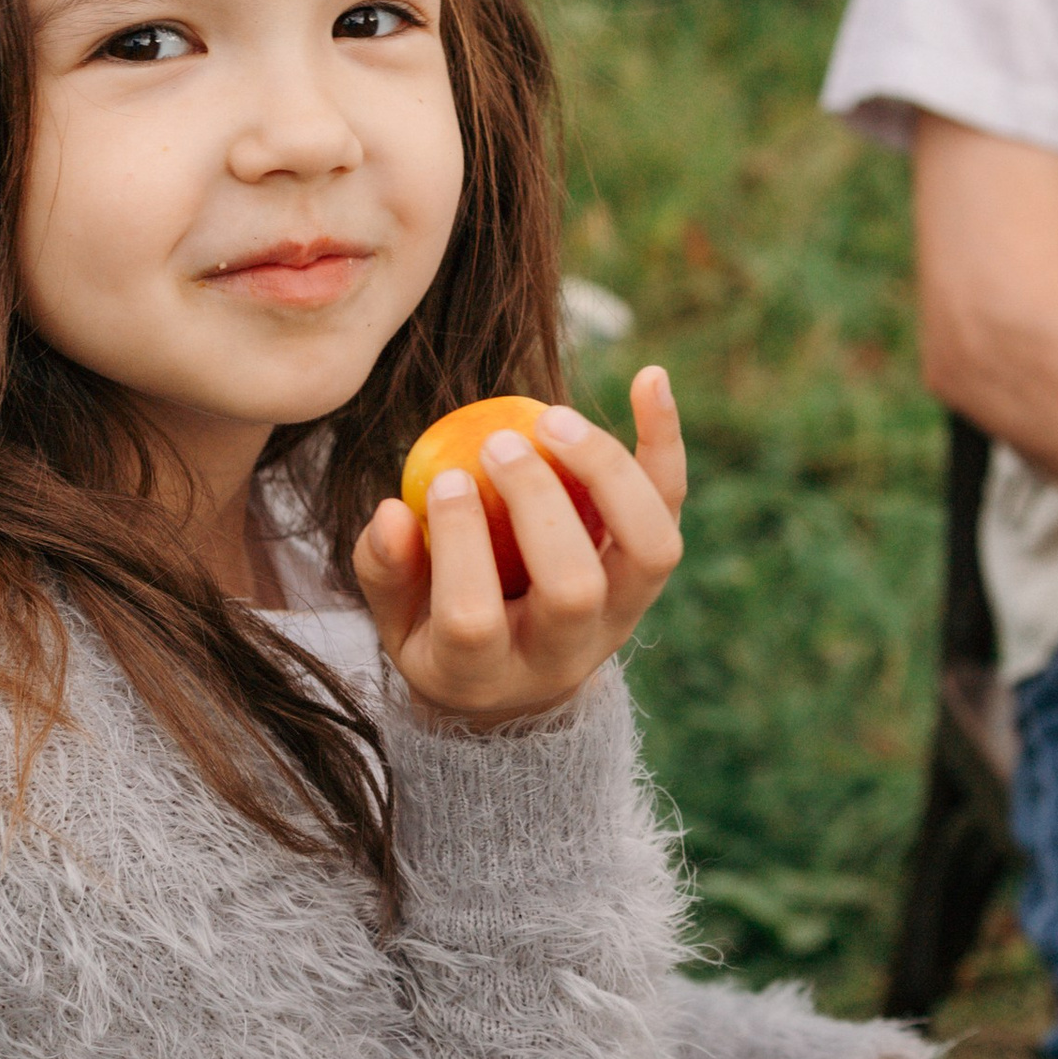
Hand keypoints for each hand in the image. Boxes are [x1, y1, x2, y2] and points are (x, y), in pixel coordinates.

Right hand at [354, 363, 686, 726]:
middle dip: (536, 504)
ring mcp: (621, 615)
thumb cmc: (440, 637)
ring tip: (550, 419)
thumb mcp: (398, 624)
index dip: (458, 545)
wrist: (522, 681)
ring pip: (649, 549)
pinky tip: (649, 377)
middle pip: (573, 587)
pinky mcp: (650, 572)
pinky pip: (671, 503)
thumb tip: (392, 512)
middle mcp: (568, 653)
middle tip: (497, 445)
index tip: (443, 480)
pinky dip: (664, 440)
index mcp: (490, 674)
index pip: (473, 620)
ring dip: (607, 473)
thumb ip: (386, 572)